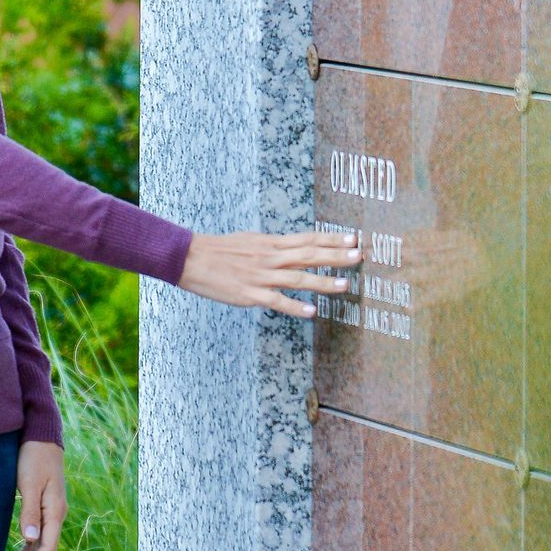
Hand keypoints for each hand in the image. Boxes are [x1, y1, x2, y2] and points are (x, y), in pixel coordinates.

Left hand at [1, 438, 66, 550]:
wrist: (41, 436)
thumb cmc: (34, 457)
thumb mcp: (29, 483)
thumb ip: (29, 511)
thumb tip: (30, 539)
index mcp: (55, 512)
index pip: (46, 548)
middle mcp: (55, 515)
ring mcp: (50, 512)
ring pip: (37, 547)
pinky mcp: (42, 508)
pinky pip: (35, 537)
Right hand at [176, 229, 362, 317]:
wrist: (190, 258)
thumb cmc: (220, 250)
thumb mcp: (250, 241)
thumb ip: (273, 246)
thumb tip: (291, 247)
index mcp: (271, 244)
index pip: (307, 239)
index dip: (331, 239)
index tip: (352, 238)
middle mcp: (270, 258)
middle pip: (309, 255)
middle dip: (336, 256)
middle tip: (359, 256)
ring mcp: (261, 276)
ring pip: (297, 279)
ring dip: (322, 282)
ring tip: (344, 285)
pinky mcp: (250, 294)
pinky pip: (276, 301)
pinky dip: (295, 307)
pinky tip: (311, 312)